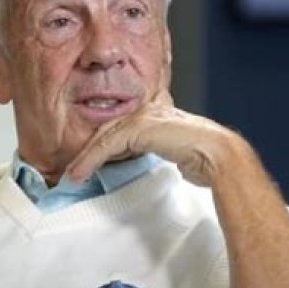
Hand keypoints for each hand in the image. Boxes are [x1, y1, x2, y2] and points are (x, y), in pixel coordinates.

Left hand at [65, 90, 250, 186]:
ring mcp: (142, 117)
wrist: (217, 155)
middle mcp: (146, 111)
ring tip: (71, 176)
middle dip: (88, 151)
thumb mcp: (172, 154)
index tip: (87, 164)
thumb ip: (155, 152)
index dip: (101, 147)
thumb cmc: (203, 158)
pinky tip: (80, 173)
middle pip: (107, 130)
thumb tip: (143, 165)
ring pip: (104, 137)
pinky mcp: (138, 128)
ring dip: (84, 158)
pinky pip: (107, 144)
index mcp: (155, 114)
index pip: (120, 129)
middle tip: (73, 171)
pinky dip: (90, 160)